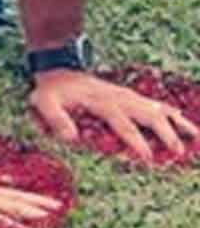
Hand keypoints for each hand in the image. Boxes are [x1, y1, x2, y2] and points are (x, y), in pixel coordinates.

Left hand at [28, 69, 197, 161]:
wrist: (59, 70)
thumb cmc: (51, 91)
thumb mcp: (44, 103)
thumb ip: (55, 119)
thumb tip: (70, 138)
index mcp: (102, 103)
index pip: (123, 124)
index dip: (135, 141)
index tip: (147, 158)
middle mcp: (121, 99)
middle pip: (150, 116)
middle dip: (166, 135)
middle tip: (179, 154)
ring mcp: (128, 97)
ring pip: (160, 110)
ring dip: (178, 124)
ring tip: (196, 140)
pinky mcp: (131, 97)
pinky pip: (157, 106)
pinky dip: (174, 115)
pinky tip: (187, 124)